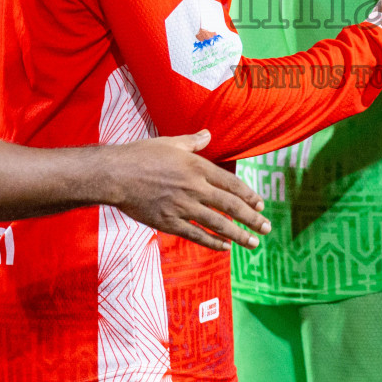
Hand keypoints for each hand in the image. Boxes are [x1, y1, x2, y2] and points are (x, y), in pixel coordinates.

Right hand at [107, 130, 270, 250]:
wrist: (115, 174)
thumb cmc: (141, 155)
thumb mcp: (171, 142)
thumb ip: (193, 141)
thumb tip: (208, 134)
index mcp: (197, 167)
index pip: (231, 183)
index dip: (248, 195)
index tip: (260, 204)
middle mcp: (194, 188)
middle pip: (230, 205)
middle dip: (251, 218)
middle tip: (266, 228)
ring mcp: (182, 207)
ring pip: (217, 223)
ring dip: (238, 235)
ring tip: (253, 243)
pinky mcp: (169, 222)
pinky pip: (196, 235)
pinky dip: (212, 242)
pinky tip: (225, 248)